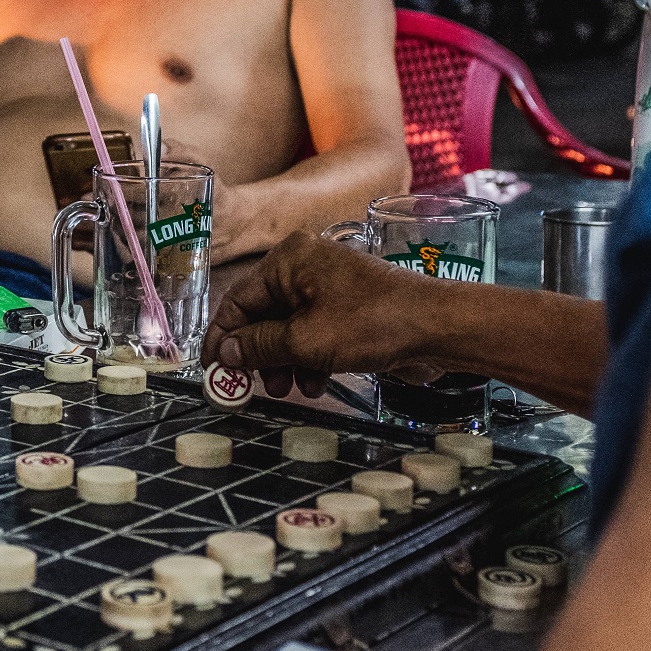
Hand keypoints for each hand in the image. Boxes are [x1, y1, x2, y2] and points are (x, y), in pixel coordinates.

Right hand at [199, 231, 445, 398]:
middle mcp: (306, 267)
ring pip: (288, 329)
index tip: (213, 369)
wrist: (437, 328)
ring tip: (290, 390)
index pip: (238, 299)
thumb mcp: (306, 341)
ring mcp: (329, 288)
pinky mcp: (348, 309)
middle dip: (258, 354)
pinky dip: (309, 358)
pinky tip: (317, 383)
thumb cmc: (372, 323)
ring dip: (285, 362)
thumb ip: (259, 346)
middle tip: (253, 387)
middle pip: (263, 315)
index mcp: (290, 260)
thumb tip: (225, 353)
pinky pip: (314, 333)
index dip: (223, 337)